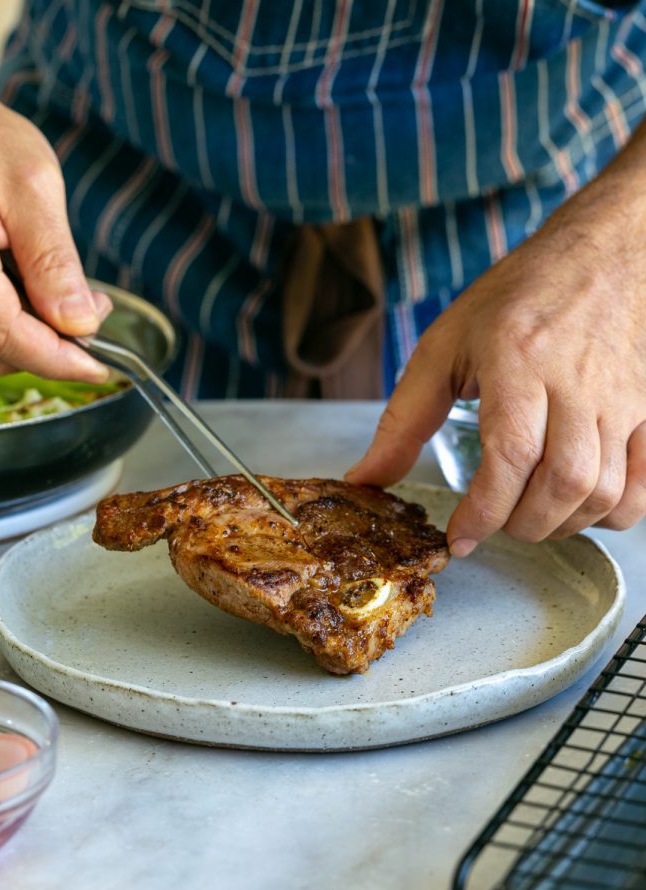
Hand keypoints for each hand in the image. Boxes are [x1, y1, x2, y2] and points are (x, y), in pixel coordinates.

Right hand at [0, 39, 110, 379]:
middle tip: (95, 311)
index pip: (5, 334)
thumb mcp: (31, 183)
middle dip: (52, 348)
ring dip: (34, 337)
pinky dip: (13, 321)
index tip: (101, 366)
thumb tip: (79, 323)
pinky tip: (37, 288)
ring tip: (70, 294)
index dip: (57, 360)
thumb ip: (54, 259)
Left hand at [347, 166, 645, 554]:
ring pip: (602, 491)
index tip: (458, 538)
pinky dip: (613, 513)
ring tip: (526, 515)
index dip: (484, 511)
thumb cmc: (517, 300)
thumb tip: (366, 478)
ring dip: (560, 524)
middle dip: (519, 523)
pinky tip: (578, 508)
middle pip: (561, 483)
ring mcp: (619, 401)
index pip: (511, 455)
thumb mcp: (444, 348)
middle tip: (491, 521)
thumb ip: (403, 419)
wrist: (600, 257)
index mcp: (518, 364)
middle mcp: (575, 385)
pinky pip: (643, 484)